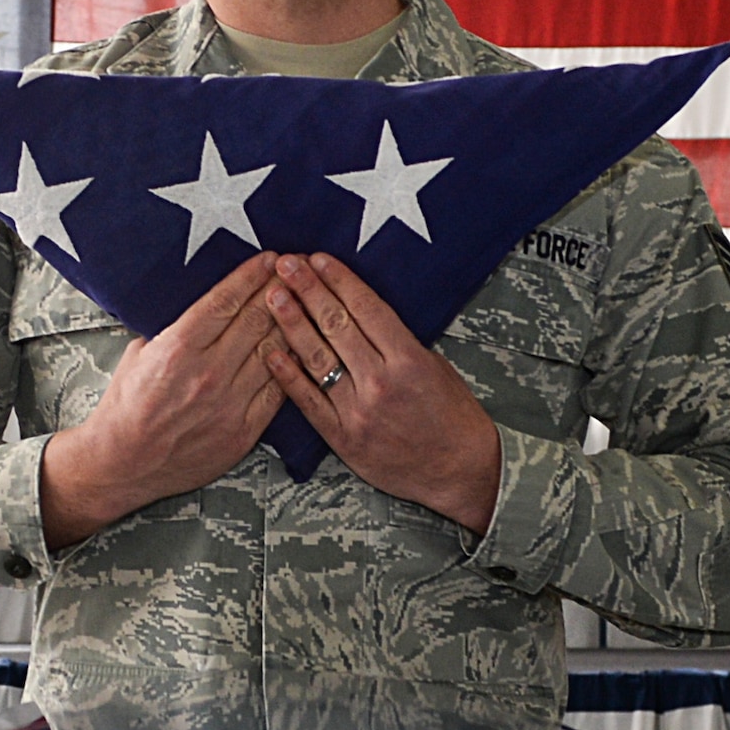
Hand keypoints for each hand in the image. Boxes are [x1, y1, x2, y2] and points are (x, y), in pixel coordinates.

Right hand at [40, 253, 286, 550]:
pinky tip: (298, 349)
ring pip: (273, 352)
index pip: (226, 301)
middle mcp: (208, 373)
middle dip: (278, 290)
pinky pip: (277, 391)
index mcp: (178, 347)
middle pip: (256, 320)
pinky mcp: (242, 432)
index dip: (252, 276)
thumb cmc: (128, 407)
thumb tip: (205, 308)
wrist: (125, 463)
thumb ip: (175, 329)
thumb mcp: (140, 353)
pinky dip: (290, 367)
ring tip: (304, 303)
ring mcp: (229, 404)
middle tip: (295, 272)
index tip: (269, 258)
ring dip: (291, 323)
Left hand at [262, 254, 501, 534]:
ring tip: (272, 297)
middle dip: (308, 291)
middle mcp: (380, 383)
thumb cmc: (452, 416)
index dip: (338, 280)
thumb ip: (397, 343)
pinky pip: (309, 403)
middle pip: (337, 327)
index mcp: (408, 360)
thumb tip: (360, 314)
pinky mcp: (344, 439)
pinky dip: (288, 376)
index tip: (317, 258)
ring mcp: (359, 412)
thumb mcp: (435, 367)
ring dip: (292, 324)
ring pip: (318, 360)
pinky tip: (271, 352)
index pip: (365, 309)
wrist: (459, 472)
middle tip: (285, 265)